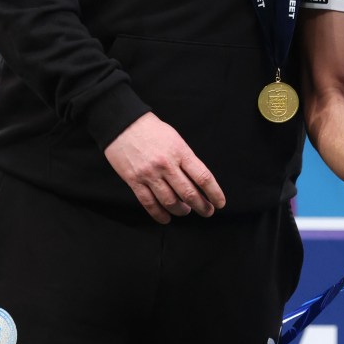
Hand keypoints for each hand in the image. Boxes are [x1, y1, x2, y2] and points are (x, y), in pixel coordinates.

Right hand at [104, 112, 225, 223]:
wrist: (124, 125)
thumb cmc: (153, 130)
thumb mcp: (176, 139)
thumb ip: (186, 159)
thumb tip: (197, 181)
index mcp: (181, 152)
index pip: (203, 177)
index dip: (214, 193)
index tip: (220, 203)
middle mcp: (167, 164)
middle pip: (188, 193)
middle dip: (201, 206)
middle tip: (207, 212)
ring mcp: (150, 174)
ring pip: (169, 201)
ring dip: (181, 211)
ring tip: (186, 211)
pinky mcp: (134, 181)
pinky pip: (149, 203)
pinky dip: (159, 214)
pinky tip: (166, 218)